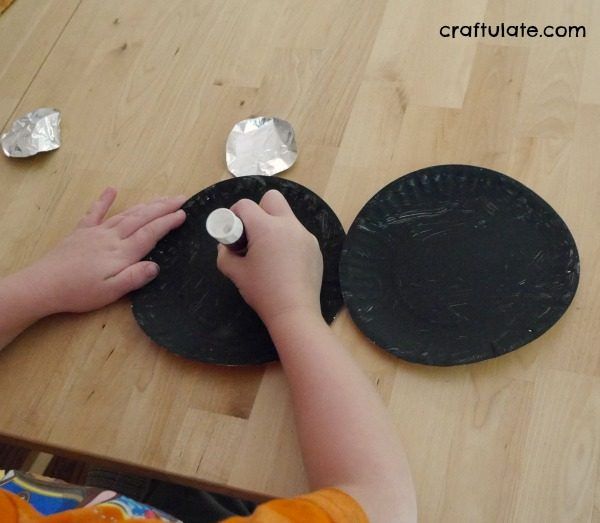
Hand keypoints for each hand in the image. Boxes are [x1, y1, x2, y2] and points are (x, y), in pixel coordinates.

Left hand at [23, 187, 186, 314]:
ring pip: (126, 214)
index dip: (168, 222)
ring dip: (146, 204)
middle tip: (181, 198)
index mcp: (122, 253)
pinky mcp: (82, 232)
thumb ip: (135, 277)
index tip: (184, 213)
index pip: (151, 233)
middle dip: (163, 207)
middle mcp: (113, 237)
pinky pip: (95, 213)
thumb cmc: (80, 292)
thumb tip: (156, 266)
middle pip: (142, 218)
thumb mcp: (111, 291)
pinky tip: (111, 190)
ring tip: (161, 198)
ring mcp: (97, 232)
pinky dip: (104, 200)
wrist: (44, 284)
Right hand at [216, 190, 322, 324]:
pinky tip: (285, 264)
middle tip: (253, 233)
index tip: (233, 231)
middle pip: (272, 198)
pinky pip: (298, 234)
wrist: (294, 311)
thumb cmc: (263, 291)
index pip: (246, 205)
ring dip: (275, 226)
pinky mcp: (315, 248)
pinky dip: (288, 241)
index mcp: (266, 228)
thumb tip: (225, 247)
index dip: (234, 214)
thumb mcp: (235, 273)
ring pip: (287, 218)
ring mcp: (305, 235)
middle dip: (259, 209)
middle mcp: (288, 225)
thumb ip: (224, 255)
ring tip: (269, 253)